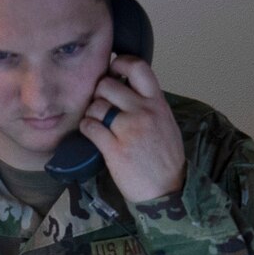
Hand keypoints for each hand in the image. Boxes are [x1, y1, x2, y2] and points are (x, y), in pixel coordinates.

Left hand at [79, 54, 185, 202]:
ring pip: (96, 105)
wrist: (166, 191)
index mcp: (157, 103)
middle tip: (101, 105)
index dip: (120, 63)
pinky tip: (92, 133)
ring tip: (96, 121)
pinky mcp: (115, 149)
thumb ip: (149, 104)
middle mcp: (144, 112)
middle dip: (99, 93)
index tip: (113, 70)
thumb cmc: (165, 159)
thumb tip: (128, 87)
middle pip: (108, 84)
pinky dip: (87, 128)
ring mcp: (129, 130)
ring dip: (91, 112)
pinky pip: (90, 127)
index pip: (138, 67)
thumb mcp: (166, 123)